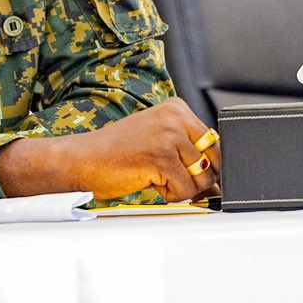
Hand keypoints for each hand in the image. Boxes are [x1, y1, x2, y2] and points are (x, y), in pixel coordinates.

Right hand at [0, 98, 219, 202]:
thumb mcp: (158, 142)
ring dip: (181, 188)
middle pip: (214, 160)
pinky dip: (169, 195)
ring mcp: (169, 135)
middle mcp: (176, 116)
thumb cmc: (117, 154)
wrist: (81, 160)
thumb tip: (220, 183)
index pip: (215, 143)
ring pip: (202, 178)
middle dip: (198, 179)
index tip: (191, 175)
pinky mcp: (161, 157)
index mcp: (177, 108)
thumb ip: (188, 154)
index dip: (208, 167)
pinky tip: (147, 181)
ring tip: (154, 177)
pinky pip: (185, 190)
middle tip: (169, 179)